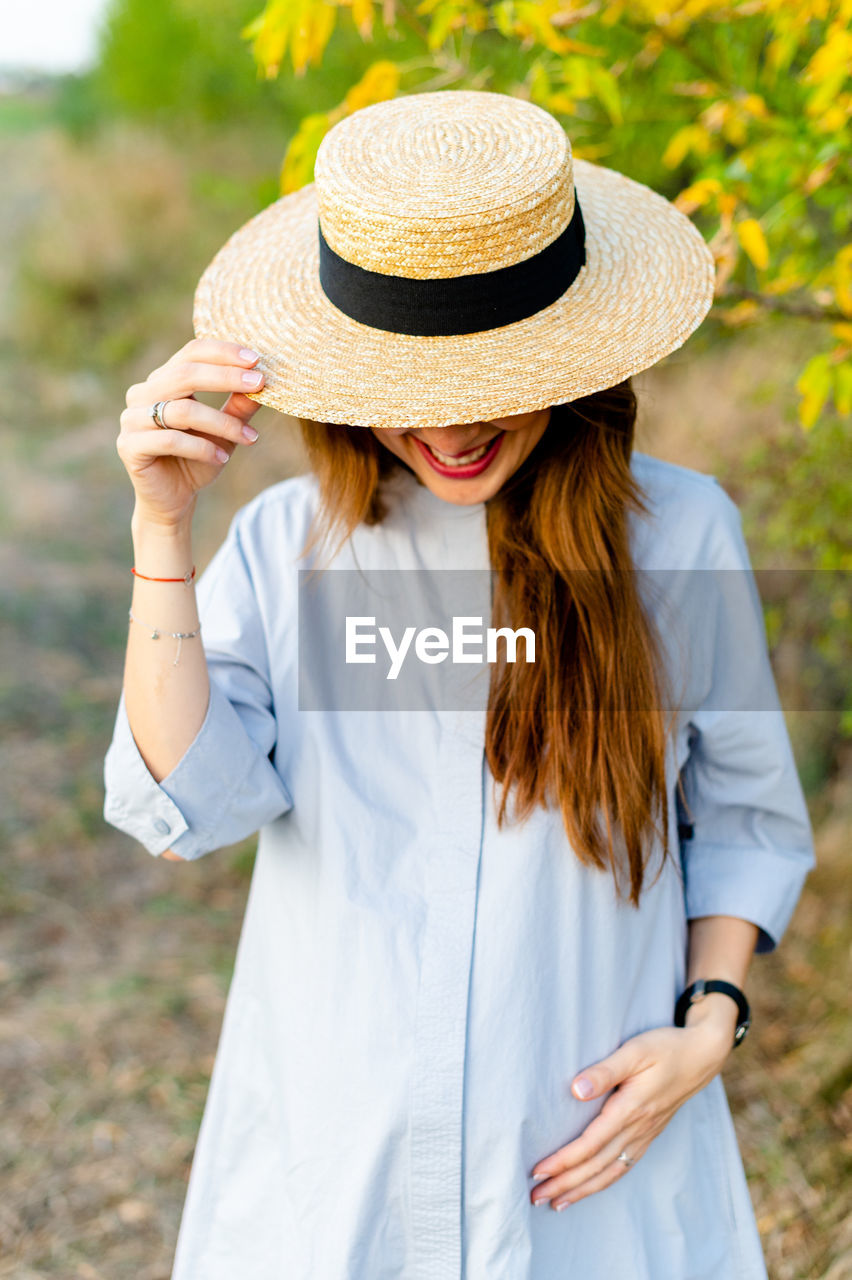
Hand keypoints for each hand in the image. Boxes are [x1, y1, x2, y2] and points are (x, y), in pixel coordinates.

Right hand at [117, 337, 265, 528]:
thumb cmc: (199, 459)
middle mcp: (143, 394)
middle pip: (185, 373)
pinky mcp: (129, 446)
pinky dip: (201, 448)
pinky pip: (170, 440)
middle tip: (258, 384)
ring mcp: (132, 419)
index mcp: (163, 381)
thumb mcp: (226, 431)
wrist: (173, 500)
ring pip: (182, 410)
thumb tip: (264, 381)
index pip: (191, 353)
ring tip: (249, 438)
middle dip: (226, 377)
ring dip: (222, 423)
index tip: (256, 360)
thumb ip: (239, 406)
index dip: (223, 353)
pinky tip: (222, 459)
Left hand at [529, 1014, 734, 1211]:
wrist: (701, 1056)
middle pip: (596, 1165)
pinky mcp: (649, 1135)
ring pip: (610, 1172)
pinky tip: (590, 1189)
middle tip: (535, 1197)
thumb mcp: (634, 1050)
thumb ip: (605, 1070)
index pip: (590, 1144)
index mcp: (630, 1109)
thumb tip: (575, 1090)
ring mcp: (645, 1135)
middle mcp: (638, 1129)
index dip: (563, 1161)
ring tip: (556, 1204)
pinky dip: (604, 1182)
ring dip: (581, 1190)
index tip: (538, 1171)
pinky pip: (624, 1167)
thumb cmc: (665, 1048)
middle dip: (565, 1184)